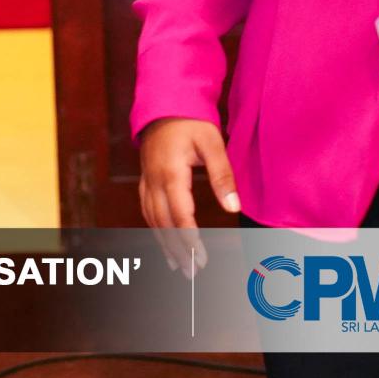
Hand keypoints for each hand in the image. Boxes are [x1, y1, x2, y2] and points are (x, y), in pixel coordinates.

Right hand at [137, 117, 238, 276]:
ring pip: (152, 219)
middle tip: (192, 274)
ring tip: (179, 266)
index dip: (190, 240)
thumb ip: (222, 176)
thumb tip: (233, 208)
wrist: (164, 103)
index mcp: (170, 172)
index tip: (201, 260)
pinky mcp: (145, 179)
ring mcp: (146, 180)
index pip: (180, 214)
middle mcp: (154, 180)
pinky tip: (164, 243)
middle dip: (178, 250)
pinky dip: (156, 230)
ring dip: (165, 245)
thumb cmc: (191, 121)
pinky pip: (147, 210)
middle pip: (163, 223)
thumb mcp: (212, 143)